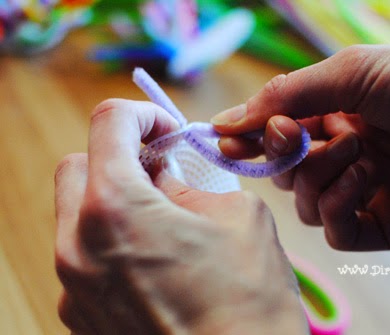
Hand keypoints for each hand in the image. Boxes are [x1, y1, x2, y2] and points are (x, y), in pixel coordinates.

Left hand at [54, 99, 307, 334]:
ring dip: (113, 201)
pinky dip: (111, 241)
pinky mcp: (81, 318)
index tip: (166, 130)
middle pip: (77, 167)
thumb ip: (192, 183)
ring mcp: (73, 288)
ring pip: (76, 215)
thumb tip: (166, 175)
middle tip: (160, 169)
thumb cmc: (250, 300)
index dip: (141, 114)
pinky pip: (84, 257)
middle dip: (116, 155)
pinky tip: (154, 259)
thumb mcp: (236, 216)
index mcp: (115, 209)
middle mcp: (77, 247)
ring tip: (162, 218)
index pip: (107, 124)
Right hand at [212, 43, 389, 250]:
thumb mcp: (356, 73)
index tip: (223, 137)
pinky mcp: (385, 223)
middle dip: (282, 154)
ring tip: (356, 152)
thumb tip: (227, 119)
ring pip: (305, 203)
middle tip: (292, 136)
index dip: (248, 136)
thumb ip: (289, 95)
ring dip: (318, 177)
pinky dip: (339, 207)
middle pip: (285, 170)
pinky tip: (367, 180)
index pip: (276, 130)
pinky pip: (337, 230)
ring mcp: (365, 189)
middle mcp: (347, 151)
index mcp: (338, 112)